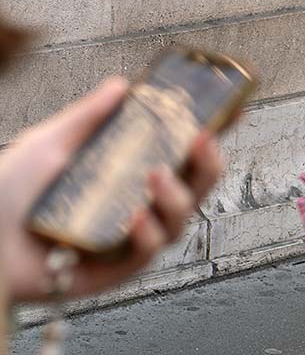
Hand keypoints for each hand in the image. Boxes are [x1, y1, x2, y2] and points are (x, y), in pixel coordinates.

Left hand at [0, 76, 223, 305]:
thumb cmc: (9, 193)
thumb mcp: (50, 143)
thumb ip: (88, 116)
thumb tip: (122, 84)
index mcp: (126, 173)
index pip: (178, 153)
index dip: (209, 133)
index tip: (232, 109)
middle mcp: (136, 205)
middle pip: (193, 188)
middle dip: (208, 164)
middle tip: (203, 139)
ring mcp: (128, 239)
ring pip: (178, 222)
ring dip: (176, 197)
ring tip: (155, 177)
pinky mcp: (114, 270)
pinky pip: (146, 253)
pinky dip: (147, 233)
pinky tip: (136, 215)